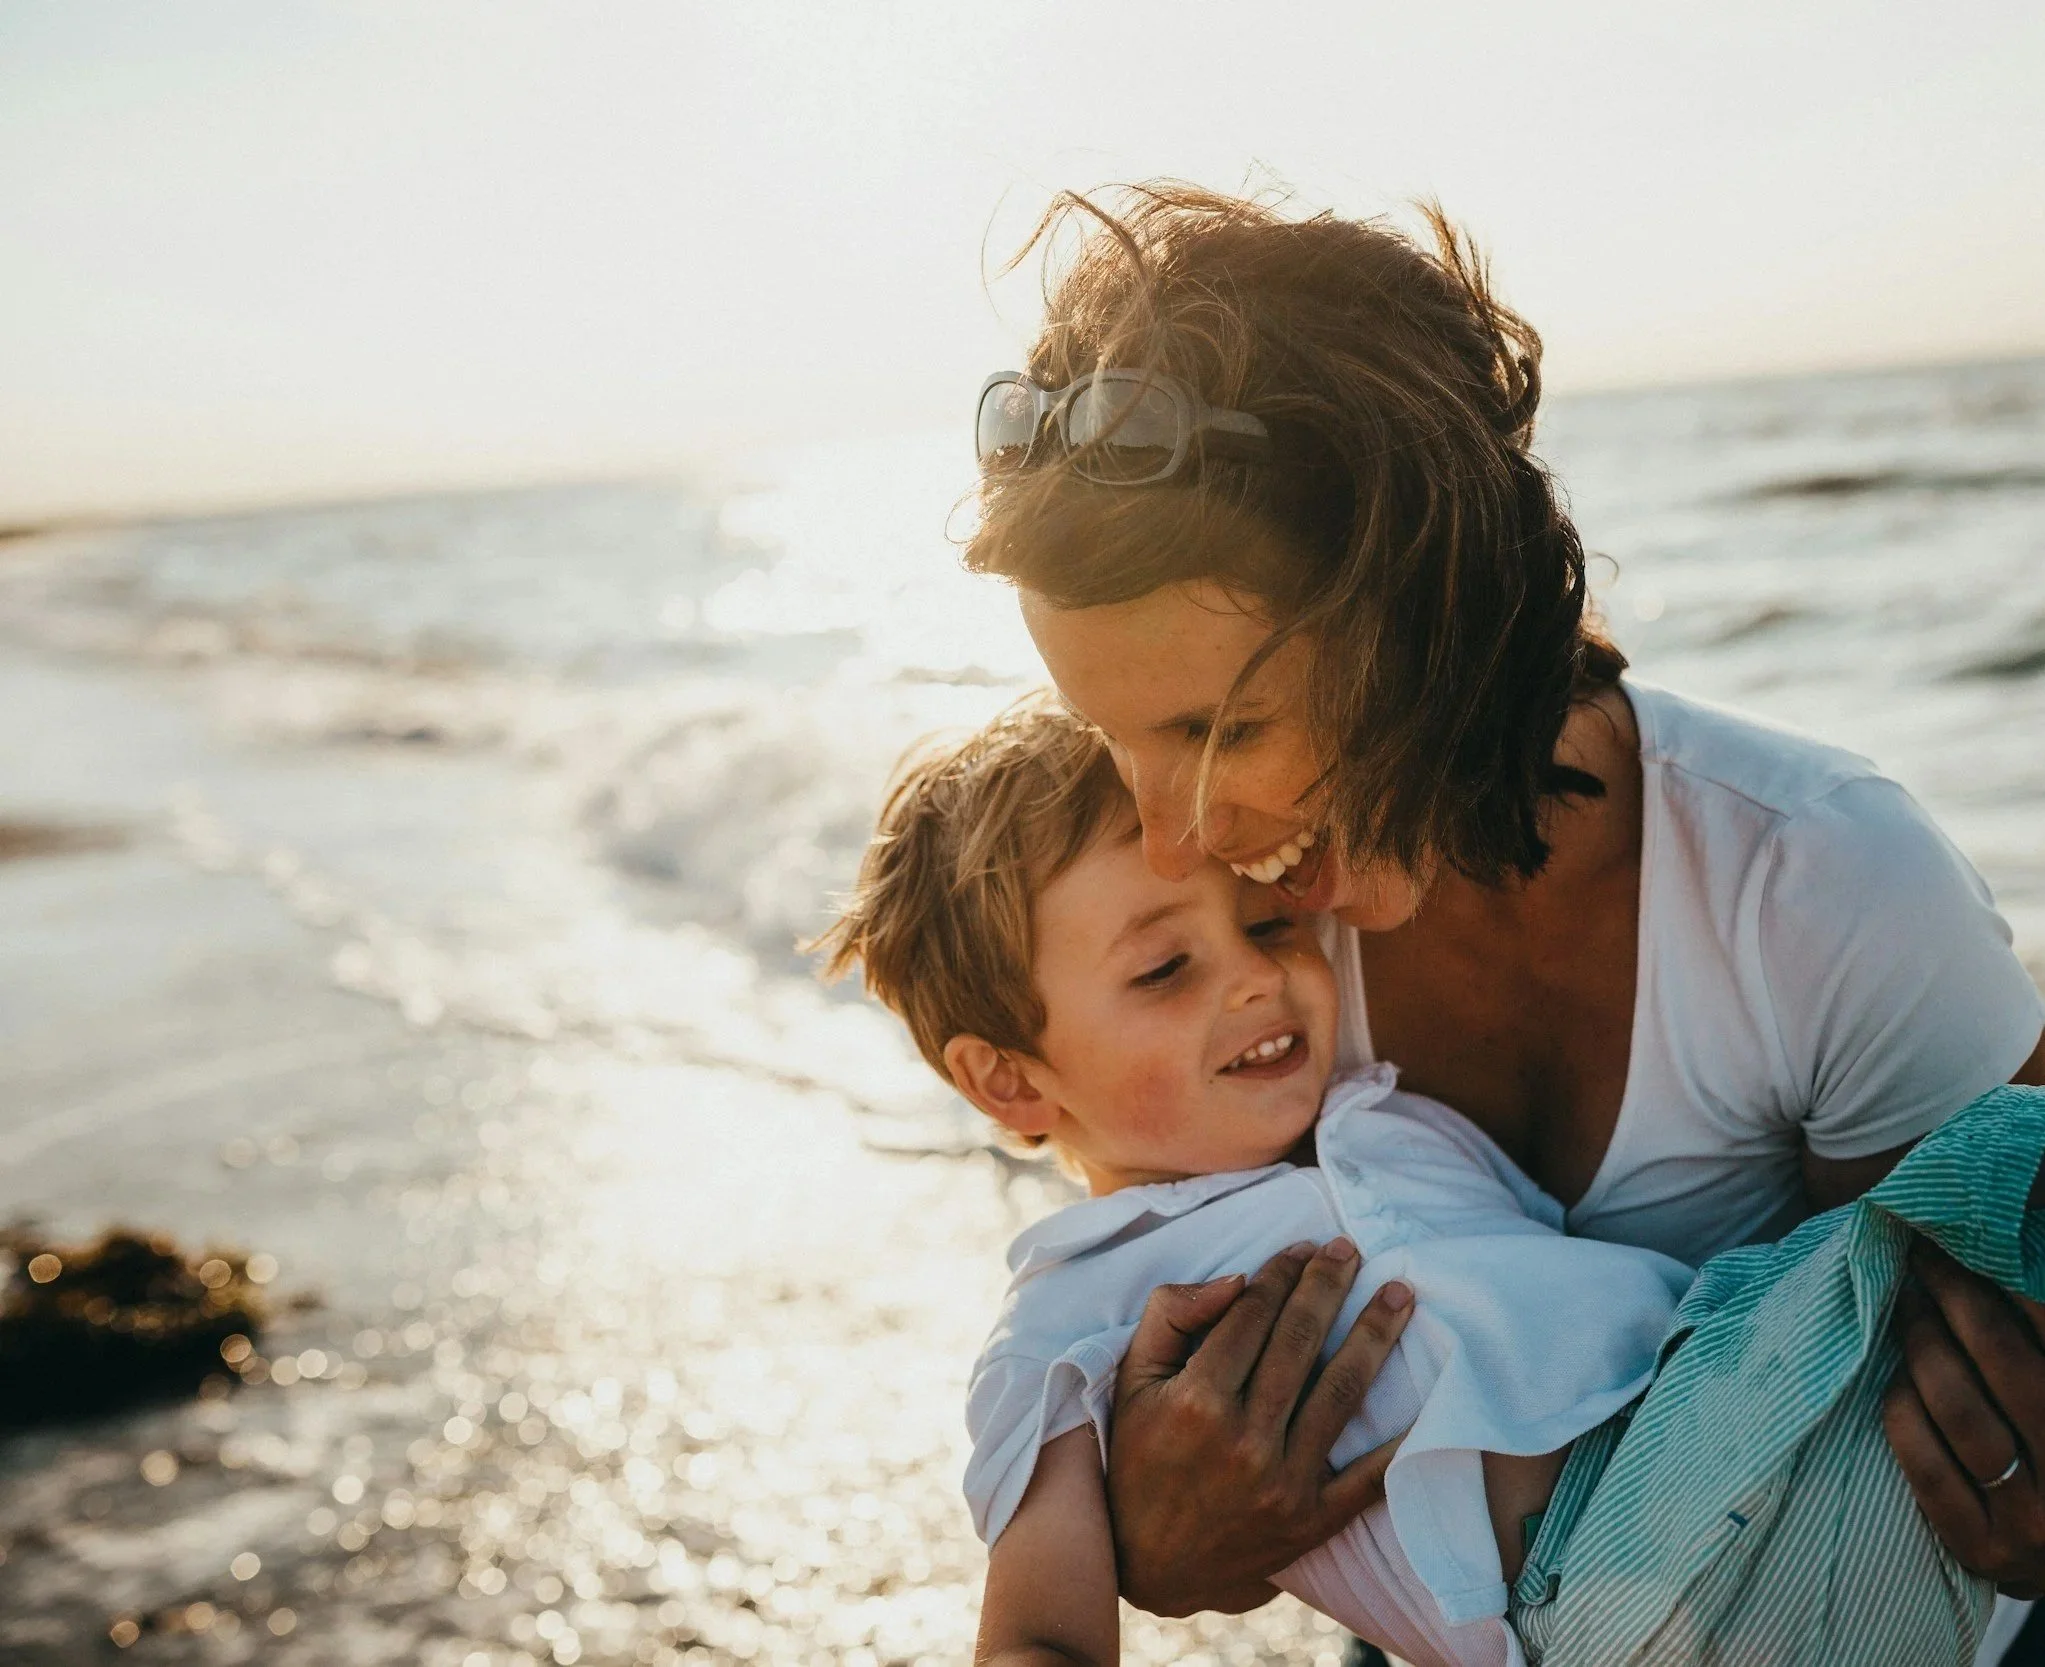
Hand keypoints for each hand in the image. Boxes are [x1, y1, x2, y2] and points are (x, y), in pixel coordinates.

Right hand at [1105, 1239, 1413, 1616]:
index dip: (1280, 1274)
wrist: (1147, 1564)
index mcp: (1196, 1401)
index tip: (1302, 1247)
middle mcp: (1243, 1440)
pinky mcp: (1311, 1520)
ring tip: (1400, 1295)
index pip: (1252, 1316)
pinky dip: (1401, 1440)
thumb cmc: (1136, 1459)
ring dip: (1375, 1336)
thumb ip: (1171, 1317)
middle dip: (1329, 1286)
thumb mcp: (1131, 1381)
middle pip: (1300, 1342)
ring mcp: (1282, 1483)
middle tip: (1351, 1249)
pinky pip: (1368, 1477)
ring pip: (1340, 1393)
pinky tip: (1426, 1397)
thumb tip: (1235, 1280)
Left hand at [1882, 1239, 2044, 1598]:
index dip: (2007, 1277)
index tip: (1966, 1239)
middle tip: (1923, 1258)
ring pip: (1957, 1407)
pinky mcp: (1984, 1551)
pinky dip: (1903, 1410)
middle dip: (1954, 1295)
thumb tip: (2018, 1248)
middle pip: (2002, 1359)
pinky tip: (1899, 1380)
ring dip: (1921, 1343)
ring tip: (1907, 1305)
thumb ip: (2037, 1333)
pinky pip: (1924, 1464)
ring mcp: (2035, 1523)